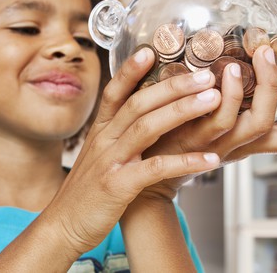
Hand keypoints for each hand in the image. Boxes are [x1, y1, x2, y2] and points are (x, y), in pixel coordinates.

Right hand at [43, 47, 222, 255]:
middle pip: (138, 104)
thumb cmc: (86, 192)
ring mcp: (110, 162)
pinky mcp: (118, 186)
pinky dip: (184, 162)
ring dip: (182, 110)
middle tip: (204, 74)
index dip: (131, 71)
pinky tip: (209, 158)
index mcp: (99, 132)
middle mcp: (103, 141)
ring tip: (212, 100)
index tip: (151, 51)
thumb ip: (116, 137)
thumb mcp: (97, 157)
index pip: (114, 93)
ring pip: (147, 127)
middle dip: (172, 86)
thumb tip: (144, 121)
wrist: (63, 226)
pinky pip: (155, 168)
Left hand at [134, 44, 276, 198]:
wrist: (145, 170)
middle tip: (267, 53)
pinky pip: (218, 122)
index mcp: (247, 141)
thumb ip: (225, 98)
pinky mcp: (195, 141)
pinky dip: (226, 97)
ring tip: (241, 63)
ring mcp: (219, 145)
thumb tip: (234, 56)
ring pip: (255, 124)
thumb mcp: (209, 120)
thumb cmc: (176, 137)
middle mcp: (239, 146)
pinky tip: (216, 75)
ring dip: (257, 89)